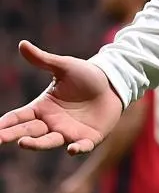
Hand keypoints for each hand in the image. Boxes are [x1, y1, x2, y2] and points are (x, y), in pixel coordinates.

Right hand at [0, 41, 123, 153]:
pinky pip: (81, 146)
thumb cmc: (86, 76)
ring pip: (49, 141)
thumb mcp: (64, 66)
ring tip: (22, 142)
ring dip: (36, 144)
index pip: (18, 117)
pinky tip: (71, 149)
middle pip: (28, 131)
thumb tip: (22, 44)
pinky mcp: (88, 138)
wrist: (113, 83)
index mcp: (42, 107)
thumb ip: (43, 59)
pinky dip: (76, 149)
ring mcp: (69, 132)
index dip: (5, 124)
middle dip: (12, 135)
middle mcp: (52, 123)